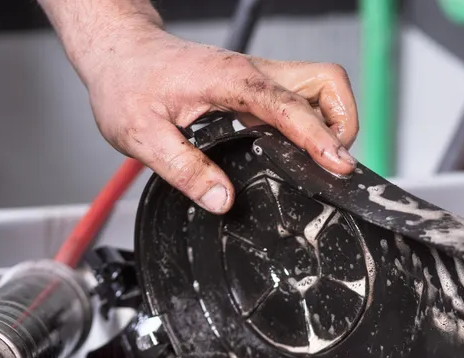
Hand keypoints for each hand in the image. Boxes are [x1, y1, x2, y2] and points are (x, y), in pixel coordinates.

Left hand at [67, 16, 358, 213]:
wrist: (119, 52)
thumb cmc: (127, 84)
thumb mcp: (141, 134)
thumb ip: (183, 169)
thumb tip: (221, 200)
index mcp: (230, 81)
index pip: (290, 105)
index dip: (319, 136)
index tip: (338, 164)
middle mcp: (253, 73)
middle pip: (327, 81)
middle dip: (343, 122)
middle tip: (332, 164)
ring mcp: (258, 77)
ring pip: (320, 86)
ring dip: (333, 120)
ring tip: (320, 161)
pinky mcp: (256, 86)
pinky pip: (301, 97)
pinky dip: (313, 121)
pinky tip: (297, 151)